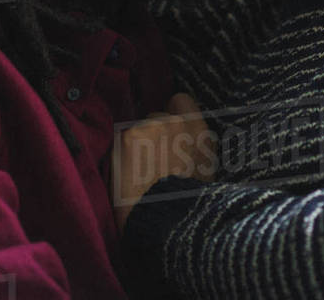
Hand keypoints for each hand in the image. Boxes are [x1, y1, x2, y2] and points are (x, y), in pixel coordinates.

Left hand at [113, 93, 216, 229]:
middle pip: (155, 116)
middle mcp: (178, 122)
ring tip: (139, 173)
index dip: (173, 115)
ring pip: (135, 129)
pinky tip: (127, 175)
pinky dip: (120, 156)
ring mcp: (152, 126)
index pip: (180, 100)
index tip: (168, 135)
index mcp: (200, 131)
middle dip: (152, 133)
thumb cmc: (184, 203)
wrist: (166, 222)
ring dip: (135, 145)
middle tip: (152, 161)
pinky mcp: (129, 136)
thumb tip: (179, 140)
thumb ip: (193, 146)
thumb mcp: (204, 171)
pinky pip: (119, 141)